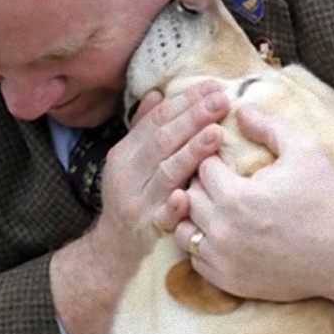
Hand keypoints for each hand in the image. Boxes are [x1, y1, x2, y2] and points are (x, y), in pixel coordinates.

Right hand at [91, 81, 229, 278]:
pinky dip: (174, 206)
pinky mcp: (147, 230)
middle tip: (221, 101)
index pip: (155, 120)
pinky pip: (162, 217)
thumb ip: (142, 129)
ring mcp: (137, 203)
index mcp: (124, 154)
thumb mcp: (129, 161)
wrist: (113, 246)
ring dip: (191, 152)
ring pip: (165, 173)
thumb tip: (157, 94)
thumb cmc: (129, 197)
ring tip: (216, 133)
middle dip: (193, 118)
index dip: (184, 101)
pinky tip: (187, 195)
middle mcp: (127, 175)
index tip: (211, 87)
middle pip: (162, 141)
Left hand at [169, 107, 333, 311]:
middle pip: (188, 196)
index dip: (212, 160)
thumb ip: (268, 127)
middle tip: (220, 182)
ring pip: (183, 229)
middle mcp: (222, 230)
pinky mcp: (225, 280)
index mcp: (236, 197)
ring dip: (193, 215)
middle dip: (201, 185)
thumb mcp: (304, 152)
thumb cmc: (324, 200)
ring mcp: (222, 258)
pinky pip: (194, 258)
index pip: (201, 167)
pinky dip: (201, 244)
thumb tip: (239, 109)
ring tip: (214, 208)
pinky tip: (220, 233)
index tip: (226, 162)